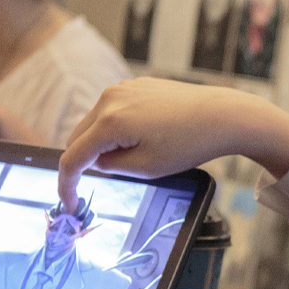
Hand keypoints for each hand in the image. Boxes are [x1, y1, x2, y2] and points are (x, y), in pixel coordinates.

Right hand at [56, 77, 288, 205]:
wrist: (222, 115)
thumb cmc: (189, 143)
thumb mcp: (146, 168)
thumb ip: (111, 166)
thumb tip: (95, 161)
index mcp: (109, 122)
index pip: (73, 158)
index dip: (67, 185)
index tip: (70, 203)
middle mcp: (110, 99)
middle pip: (78, 137)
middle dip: (84, 161)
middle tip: (104, 180)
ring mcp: (123, 88)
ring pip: (94, 123)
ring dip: (100, 143)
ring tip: (134, 155)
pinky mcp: (136, 85)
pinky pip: (112, 110)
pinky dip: (115, 128)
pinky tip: (143, 138)